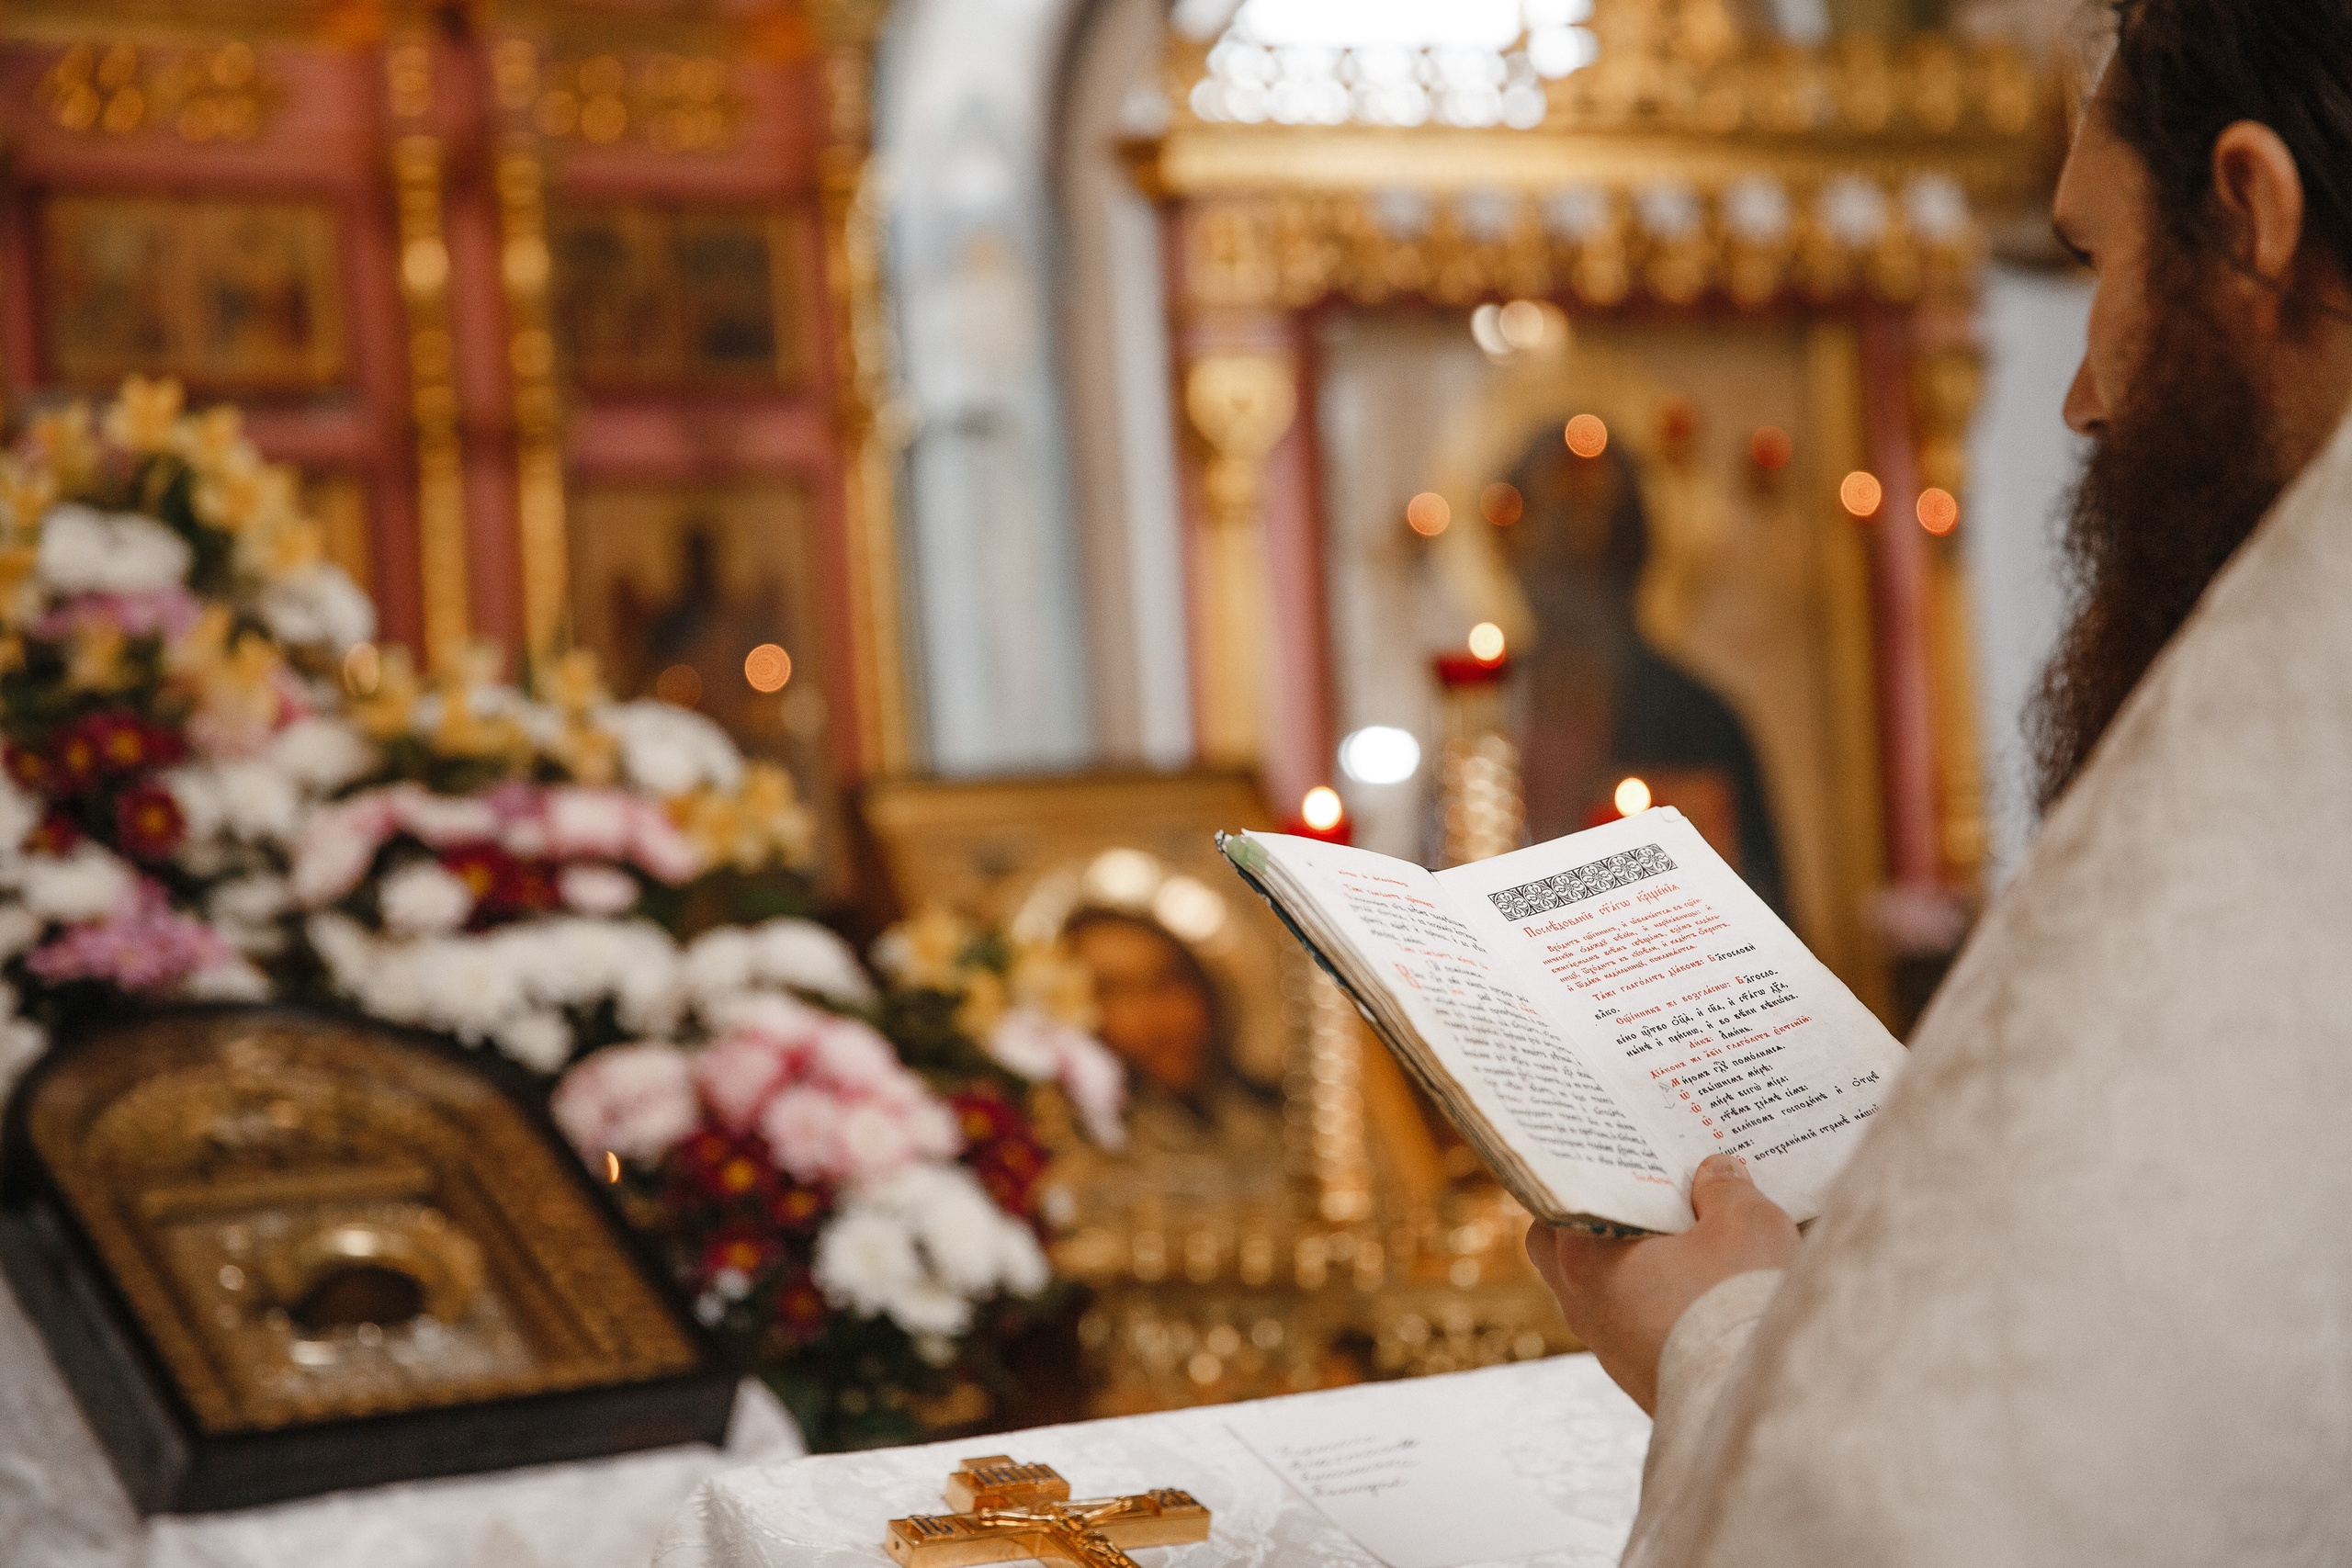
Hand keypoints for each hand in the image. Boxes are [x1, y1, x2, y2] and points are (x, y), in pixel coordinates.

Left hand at [1524, 1154, 1798, 1414]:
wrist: (1759, 1410)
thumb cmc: (1739, 1307)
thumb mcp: (1746, 1225)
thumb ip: (1726, 1188)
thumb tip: (1716, 1172)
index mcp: (1586, 1258)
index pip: (1560, 1199)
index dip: (1589, 1174)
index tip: (1619, 1155)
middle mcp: (1583, 1305)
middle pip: (1565, 1247)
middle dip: (1601, 1218)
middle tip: (1648, 1194)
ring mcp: (1610, 1348)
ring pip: (1602, 1290)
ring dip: (1635, 1265)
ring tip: (1689, 1237)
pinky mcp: (1643, 1378)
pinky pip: (1635, 1324)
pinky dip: (1657, 1302)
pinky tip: (1703, 1289)